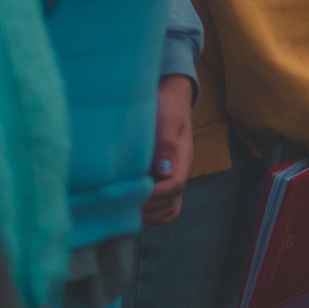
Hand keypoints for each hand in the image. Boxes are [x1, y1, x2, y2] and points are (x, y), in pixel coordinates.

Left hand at [142, 74, 194, 224]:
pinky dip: (156, 213)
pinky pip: (169, 204)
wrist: (170, 93)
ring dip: (153, 213)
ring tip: (130, 210)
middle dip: (151, 207)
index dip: (155, 195)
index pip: (175, 186)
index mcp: (182, 157)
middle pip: (173, 201)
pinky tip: (138, 208)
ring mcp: (174, 173)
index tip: (134, 195)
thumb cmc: (167, 104)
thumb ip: (166, 142)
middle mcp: (180, 169)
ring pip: (171, 207)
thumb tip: (164, 171)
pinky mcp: (165, 174)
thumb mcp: (167, 118)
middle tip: (126, 206)